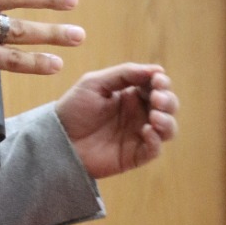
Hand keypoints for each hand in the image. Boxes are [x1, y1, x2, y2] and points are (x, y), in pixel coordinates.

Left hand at [55, 63, 178, 178]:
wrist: (57, 140)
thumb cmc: (73, 109)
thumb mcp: (94, 83)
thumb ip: (124, 73)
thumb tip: (157, 69)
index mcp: (131, 94)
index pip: (156, 85)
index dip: (161, 81)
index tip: (156, 79)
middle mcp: (138, 114)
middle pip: (168, 105)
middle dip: (167, 99)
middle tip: (157, 98)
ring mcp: (138, 135)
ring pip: (168, 128)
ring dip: (167, 120)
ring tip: (155, 116)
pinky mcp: (135, 155)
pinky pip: (155, 149)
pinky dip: (156, 140)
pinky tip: (146, 130)